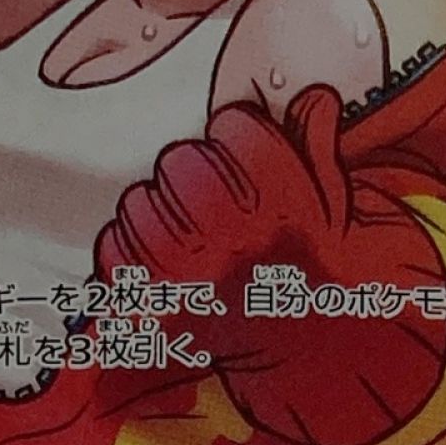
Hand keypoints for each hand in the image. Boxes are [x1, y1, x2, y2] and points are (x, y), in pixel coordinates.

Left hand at [95, 86, 445, 444]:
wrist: (295, 346)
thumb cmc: (308, 270)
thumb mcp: (330, 207)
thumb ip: (316, 148)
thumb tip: (313, 98)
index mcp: (276, 200)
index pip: (231, 126)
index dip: (237, 139)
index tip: (243, 161)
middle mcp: (228, 229)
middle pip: (178, 160)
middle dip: (191, 173)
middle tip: (208, 203)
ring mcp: (185, 267)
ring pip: (140, 201)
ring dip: (154, 211)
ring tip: (182, 234)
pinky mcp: (152, 301)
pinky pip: (115, 249)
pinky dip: (128, 250)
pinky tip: (158, 260)